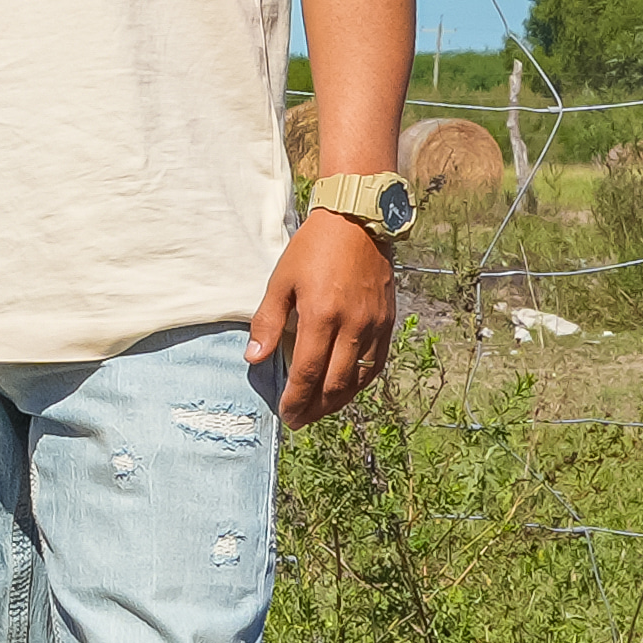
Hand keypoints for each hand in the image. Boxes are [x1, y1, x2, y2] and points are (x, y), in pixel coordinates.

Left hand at [253, 216, 397, 420]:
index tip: (286, 414)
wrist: (357, 221)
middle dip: (315, 408)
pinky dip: (360, 383)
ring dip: (338, 401)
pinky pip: (376, 363)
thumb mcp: (280, 281)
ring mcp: (374, 325)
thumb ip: (267, 323)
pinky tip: (346, 390)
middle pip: (335, 383)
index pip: (308, 372)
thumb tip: (254, 359)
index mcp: (322, 316)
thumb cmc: (313, 249)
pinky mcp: (388, 321)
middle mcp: (353, 325)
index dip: (296, 398)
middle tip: (299, 420)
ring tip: (318, 411)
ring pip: (358, 378)